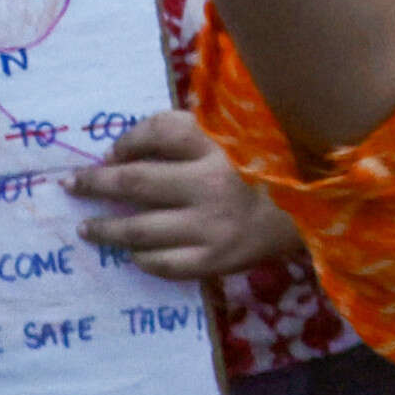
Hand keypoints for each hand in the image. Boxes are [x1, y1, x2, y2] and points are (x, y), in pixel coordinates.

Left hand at [71, 109, 301, 280]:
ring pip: (138, 230)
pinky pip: (163, 263)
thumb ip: (191, 135)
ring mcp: (211, 225)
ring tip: (88, 229)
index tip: (110, 154)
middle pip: (134, 182)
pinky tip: (133, 253)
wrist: (320, 212)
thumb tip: (124, 153)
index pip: (157, 131)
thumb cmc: (273, 168)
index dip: (125, 142)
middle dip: (96, 184)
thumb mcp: (240, 136)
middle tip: (73, 186)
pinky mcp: (216, 259)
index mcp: (220, 143)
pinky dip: (142, 258)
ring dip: (106, 229)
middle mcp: (210, 182)